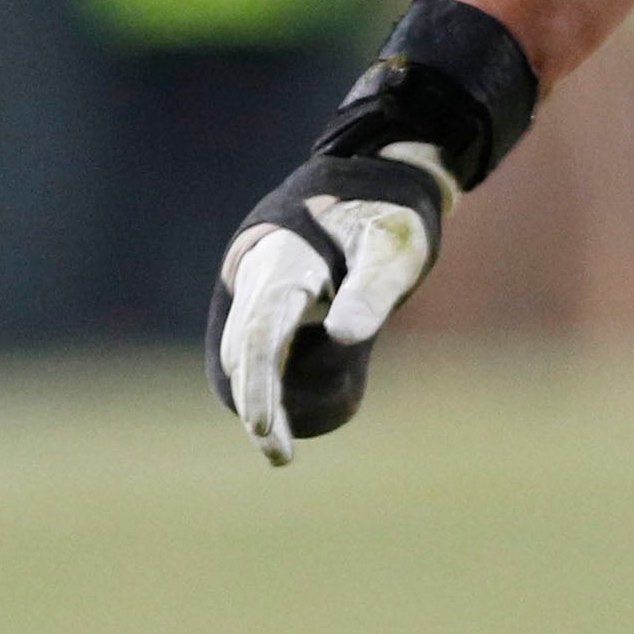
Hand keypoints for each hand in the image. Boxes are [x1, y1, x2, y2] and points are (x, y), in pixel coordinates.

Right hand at [208, 145, 453, 464]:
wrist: (376, 177)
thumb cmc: (390, 215)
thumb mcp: (393, 250)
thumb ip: (371, 290)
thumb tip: (344, 337)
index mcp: (286, 260)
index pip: (260, 333)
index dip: (258, 385)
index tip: (266, 430)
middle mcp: (261, 271)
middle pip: (241, 346)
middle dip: (254, 402)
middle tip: (280, 456)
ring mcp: (260, 280)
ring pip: (241, 344)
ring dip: (256, 392)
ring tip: (282, 444)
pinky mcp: (270, 290)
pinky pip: (256, 338)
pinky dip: (263, 372)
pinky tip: (283, 405)